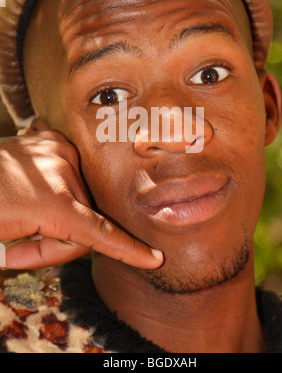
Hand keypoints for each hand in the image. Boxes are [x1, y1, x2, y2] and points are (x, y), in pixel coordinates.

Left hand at [0, 119, 162, 269]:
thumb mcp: (6, 239)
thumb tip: (68, 241)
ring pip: (78, 196)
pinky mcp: (50, 139)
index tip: (152, 258)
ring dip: (58, 213)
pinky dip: (60, 181)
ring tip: (24, 216)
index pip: (99, 233)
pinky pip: (69, 166)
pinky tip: (38, 182)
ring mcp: (58, 149)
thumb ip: (43, 248)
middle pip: (84, 220)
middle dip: (59, 240)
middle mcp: (64, 169)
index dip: (127, 250)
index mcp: (53, 201)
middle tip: (21, 247)